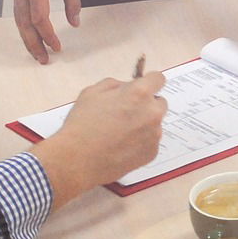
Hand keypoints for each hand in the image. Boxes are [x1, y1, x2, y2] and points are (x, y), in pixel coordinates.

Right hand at [11, 0, 80, 64]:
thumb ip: (73, 1)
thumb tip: (75, 22)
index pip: (39, 18)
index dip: (48, 35)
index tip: (57, 46)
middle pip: (24, 25)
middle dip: (34, 45)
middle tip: (44, 60)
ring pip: (19, 22)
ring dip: (28, 40)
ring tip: (38, 54)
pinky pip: (18, 15)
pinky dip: (25, 29)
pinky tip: (32, 38)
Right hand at [30, 73, 167, 202]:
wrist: (78, 160)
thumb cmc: (82, 124)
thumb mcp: (92, 92)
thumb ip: (115, 85)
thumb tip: (127, 87)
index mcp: (139, 93)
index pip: (158, 79)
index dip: (148, 82)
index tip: (142, 87)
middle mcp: (152, 113)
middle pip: (159, 102)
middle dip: (146, 104)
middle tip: (126, 113)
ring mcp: (154, 134)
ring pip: (154, 123)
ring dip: (143, 124)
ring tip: (120, 133)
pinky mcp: (152, 152)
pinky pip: (150, 141)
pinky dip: (141, 141)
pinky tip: (122, 146)